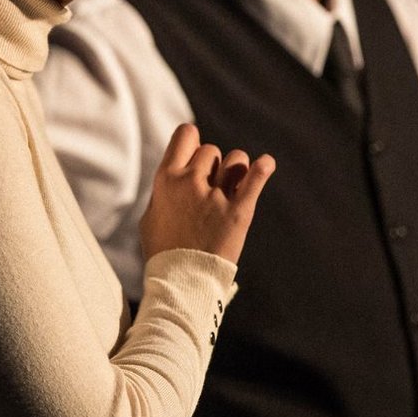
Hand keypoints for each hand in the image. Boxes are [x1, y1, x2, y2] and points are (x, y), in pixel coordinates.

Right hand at [140, 124, 274, 262]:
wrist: (181, 282)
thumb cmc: (163, 251)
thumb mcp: (151, 216)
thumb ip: (164, 190)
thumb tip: (175, 173)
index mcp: (166, 179)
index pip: (186, 134)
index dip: (192, 142)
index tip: (195, 155)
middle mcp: (190, 182)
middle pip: (210, 150)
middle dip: (212, 166)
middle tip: (210, 189)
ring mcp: (215, 196)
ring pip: (235, 159)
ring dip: (235, 170)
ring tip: (232, 188)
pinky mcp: (238, 212)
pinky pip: (255, 178)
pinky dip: (263, 168)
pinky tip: (267, 164)